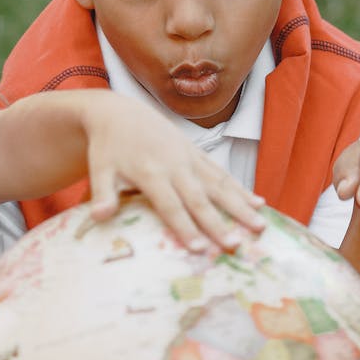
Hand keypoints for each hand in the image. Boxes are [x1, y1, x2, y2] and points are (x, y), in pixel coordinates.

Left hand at [83, 96, 265, 252]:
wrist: (119, 111)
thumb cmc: (108, 146)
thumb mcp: (98, 168)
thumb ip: (101, 193)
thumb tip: (98, 217)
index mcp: (150, 172)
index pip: (170, 205)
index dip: (185, 227)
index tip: (200, 249)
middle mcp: (175, 164)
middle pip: (200, 199)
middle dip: (220, 223)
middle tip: (237, 245)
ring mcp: (189, 157)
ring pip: (219, 185)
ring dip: (240, 206)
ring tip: (260, 226)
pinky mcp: (197, 152)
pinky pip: (221, 173)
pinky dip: (240, 188)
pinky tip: (258, 203)